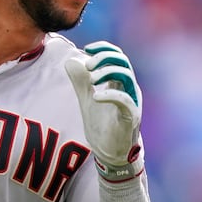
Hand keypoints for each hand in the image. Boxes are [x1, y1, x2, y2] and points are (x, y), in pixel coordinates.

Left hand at [65, 41, 143, 180]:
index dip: (104, 48)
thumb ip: (80, 81)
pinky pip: (125, 99)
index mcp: (120, 82)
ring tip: (91, 80)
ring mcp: (132, 101)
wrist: (110, 152)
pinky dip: (110, 94)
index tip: (87, 49)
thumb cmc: (102, 125)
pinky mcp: (131, 116)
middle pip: (123, 61)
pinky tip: (95, 96)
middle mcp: (129, 88)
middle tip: (87, 66)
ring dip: (107, 71)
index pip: (117, 55)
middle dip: (104, 57)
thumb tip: (70, 60)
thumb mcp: (86, 99)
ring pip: (126, 75)